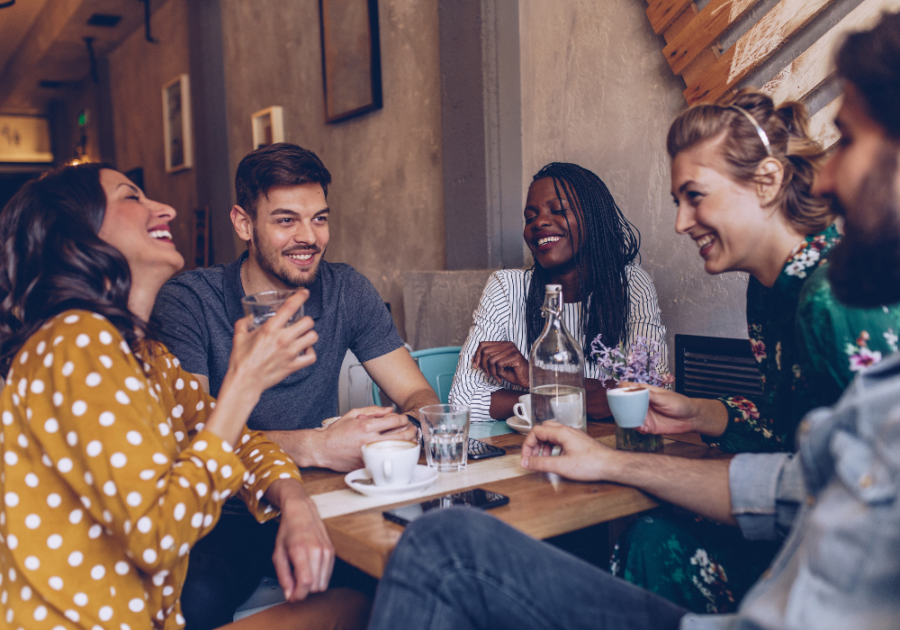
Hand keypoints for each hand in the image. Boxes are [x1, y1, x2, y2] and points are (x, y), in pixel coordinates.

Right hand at [229, 290, 317, 395]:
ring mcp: (290, 353)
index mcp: (270, 329)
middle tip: (301, 322)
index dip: (300, 296)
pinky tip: (305, 350)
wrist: (244, 382)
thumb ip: (244, 323)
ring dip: (309, 335)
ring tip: (303, 336)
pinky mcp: (293, 366)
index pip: (290, 307)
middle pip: (308, 322)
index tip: (305, 292)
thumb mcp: (238, 336)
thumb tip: (248, 318)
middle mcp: (283, 339)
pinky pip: (311, 357)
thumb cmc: (241, 360)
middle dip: (306, 320)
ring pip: (312, 337)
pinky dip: (310, 353)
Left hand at [270, 482, 334, 600]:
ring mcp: (327, 551)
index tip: (292, 596)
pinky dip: (319, 577)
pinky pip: (328, 576)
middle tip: (294, 581)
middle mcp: (317, 551)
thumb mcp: (278, 553)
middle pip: (315, 587)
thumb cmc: (288, 530)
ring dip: (312, 585)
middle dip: (303, 590)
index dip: (298, 595)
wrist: (301, 511)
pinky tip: (310, 568)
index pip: (305, 583)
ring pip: (323, 584)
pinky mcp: (332, 552)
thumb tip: (289, 594)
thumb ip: (283, 576)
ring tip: (302, 573)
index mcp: (301, 550)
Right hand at [314, 406, 418, 471]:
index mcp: (366, 426)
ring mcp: (369, 453)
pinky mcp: (367, 464)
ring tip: (408, 439)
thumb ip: (373, 410)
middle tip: (412, 429)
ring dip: (407, 444)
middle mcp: (369, 439)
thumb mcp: (352, 414)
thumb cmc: (336, 432)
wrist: (322, 448)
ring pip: (397, 449)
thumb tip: (389, 409)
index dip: (404, 419)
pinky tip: (397, 450)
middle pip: (400, 436)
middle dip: (411, 431)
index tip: (404, 419)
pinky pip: (386, 459)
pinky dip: (394, 455)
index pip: (394, 421)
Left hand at [472, 341, 529, 388]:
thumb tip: (472, 360)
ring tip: (497, 376)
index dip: (477, 355)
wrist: (525, 380)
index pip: (483, 344)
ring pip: (491, 359)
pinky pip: (499, 364)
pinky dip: (498, 372)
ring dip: (492, 371)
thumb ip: (485, 362)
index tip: (476, 366)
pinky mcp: (515, 356)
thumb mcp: (495, 367)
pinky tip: (503, 375)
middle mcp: (507, 344)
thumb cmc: (511, 373)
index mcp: (502, 344)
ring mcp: (512, 349)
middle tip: (488, 374)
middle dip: (483, 365)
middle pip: (485, 351)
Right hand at [520, 422, 617, 480]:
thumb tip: (525, 462)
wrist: (611, 465)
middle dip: (534, 443)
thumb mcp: (561, 466)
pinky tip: (555, 458)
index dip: (528, 444)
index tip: (526, 457)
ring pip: (552, 434)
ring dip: (543, 445)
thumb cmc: (592, 464)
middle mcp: (567, 431)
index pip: (536, 431)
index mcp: (562, 433)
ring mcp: (573, 436)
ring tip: (543, 459)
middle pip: (543, 429)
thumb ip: (541, 463)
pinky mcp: (578, 442)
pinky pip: (560, 439)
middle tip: (532, 456)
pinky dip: (553, 447)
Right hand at [619, 382, 707, 434]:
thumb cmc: (679, 403)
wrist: (691, 418)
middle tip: (619, 409)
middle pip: (626, 403)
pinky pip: (638, 427)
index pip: (628, 388)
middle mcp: (642, 403)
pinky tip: (641, 427)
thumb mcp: (664, 397)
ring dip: (628, 418)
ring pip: (630, 416)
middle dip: (621, 406)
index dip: (621, 389)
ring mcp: (645, 415)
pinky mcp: (648, 426)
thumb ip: (650, 395)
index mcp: (645, 392)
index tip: (617, 393)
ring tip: (630, 419)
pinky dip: (637, 428)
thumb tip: (636, 391)